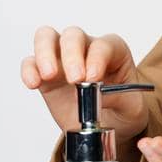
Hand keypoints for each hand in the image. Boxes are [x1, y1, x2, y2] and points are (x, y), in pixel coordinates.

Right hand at [21, 25, 147, 142]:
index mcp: (114, 52)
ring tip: (49, 75)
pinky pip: (31, 62)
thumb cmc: (123, 109)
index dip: (97, 58)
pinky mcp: (45, 74)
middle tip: (75, 79)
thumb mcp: (132, 108)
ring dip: (45, 53)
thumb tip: (98, 95)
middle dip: (72, 54)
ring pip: (47, 37)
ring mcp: (63, 59)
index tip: (93, 78)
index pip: (103, 45)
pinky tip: (34, 83)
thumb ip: (119, 98)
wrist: (109, 126)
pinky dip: (29, 70)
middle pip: (73, 35)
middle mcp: (87, 49)